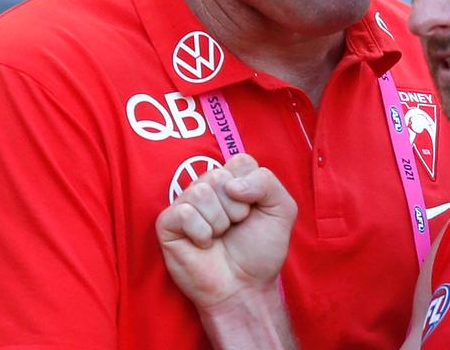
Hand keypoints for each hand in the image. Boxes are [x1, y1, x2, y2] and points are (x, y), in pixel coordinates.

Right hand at [156, 153, 296, 309]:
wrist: (245, 288)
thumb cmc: (261, 251)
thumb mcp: (282, 210)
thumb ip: (266, 182)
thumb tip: (231, 184)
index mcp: (232, 180)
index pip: (240, 161)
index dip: (252, 188)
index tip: (253, 210)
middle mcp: (207, 188)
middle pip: (219, 175)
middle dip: (236, 208)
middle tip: (235, 227)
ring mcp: (185, 204)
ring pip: (201, 192)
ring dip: (219, 222)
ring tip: (219, 237)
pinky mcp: (168, 224)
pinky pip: (184, 212)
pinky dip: (201, 233)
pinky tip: (204, 245)